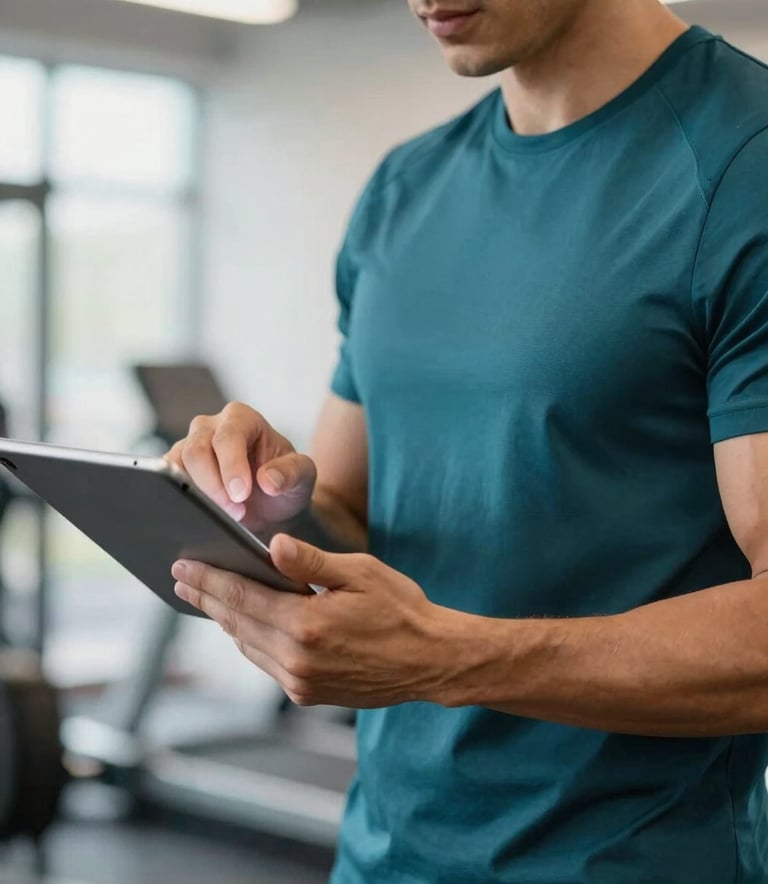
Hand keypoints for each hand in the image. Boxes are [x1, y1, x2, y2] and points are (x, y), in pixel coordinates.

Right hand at [165, 402, 315, 531]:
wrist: (269, 504)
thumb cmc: (285, 483)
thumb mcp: (302, 477)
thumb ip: (291, 473)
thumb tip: (268, 480)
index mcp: (242, 419)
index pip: (229, 436)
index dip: (232, 466)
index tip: (241, 495)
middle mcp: (210, 428)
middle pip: (196, 450)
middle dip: (213, 486)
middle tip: (234, 514)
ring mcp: (188, 447)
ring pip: (175, 466)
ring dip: (194, 496)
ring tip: (219, 520)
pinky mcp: (174, 471)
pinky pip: (164, 483)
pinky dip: (177, 501)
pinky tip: (195, 520)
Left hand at [171, 535, 461, 707]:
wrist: (431, 661)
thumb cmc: (401, 609)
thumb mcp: (361, 574)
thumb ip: (312, 562)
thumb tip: (271, 545)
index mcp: (307, 625)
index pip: (242, 598)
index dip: (209, 580)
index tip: (183, 565)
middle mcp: (297, 660)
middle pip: (236, 624)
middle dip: (207, 598)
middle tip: (181, 578)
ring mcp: (300, 682)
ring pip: (247, 646)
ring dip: (224, 620)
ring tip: (206, 598)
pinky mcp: (308, 693)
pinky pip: (266, 663)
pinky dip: (249, 640)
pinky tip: (243, 624)